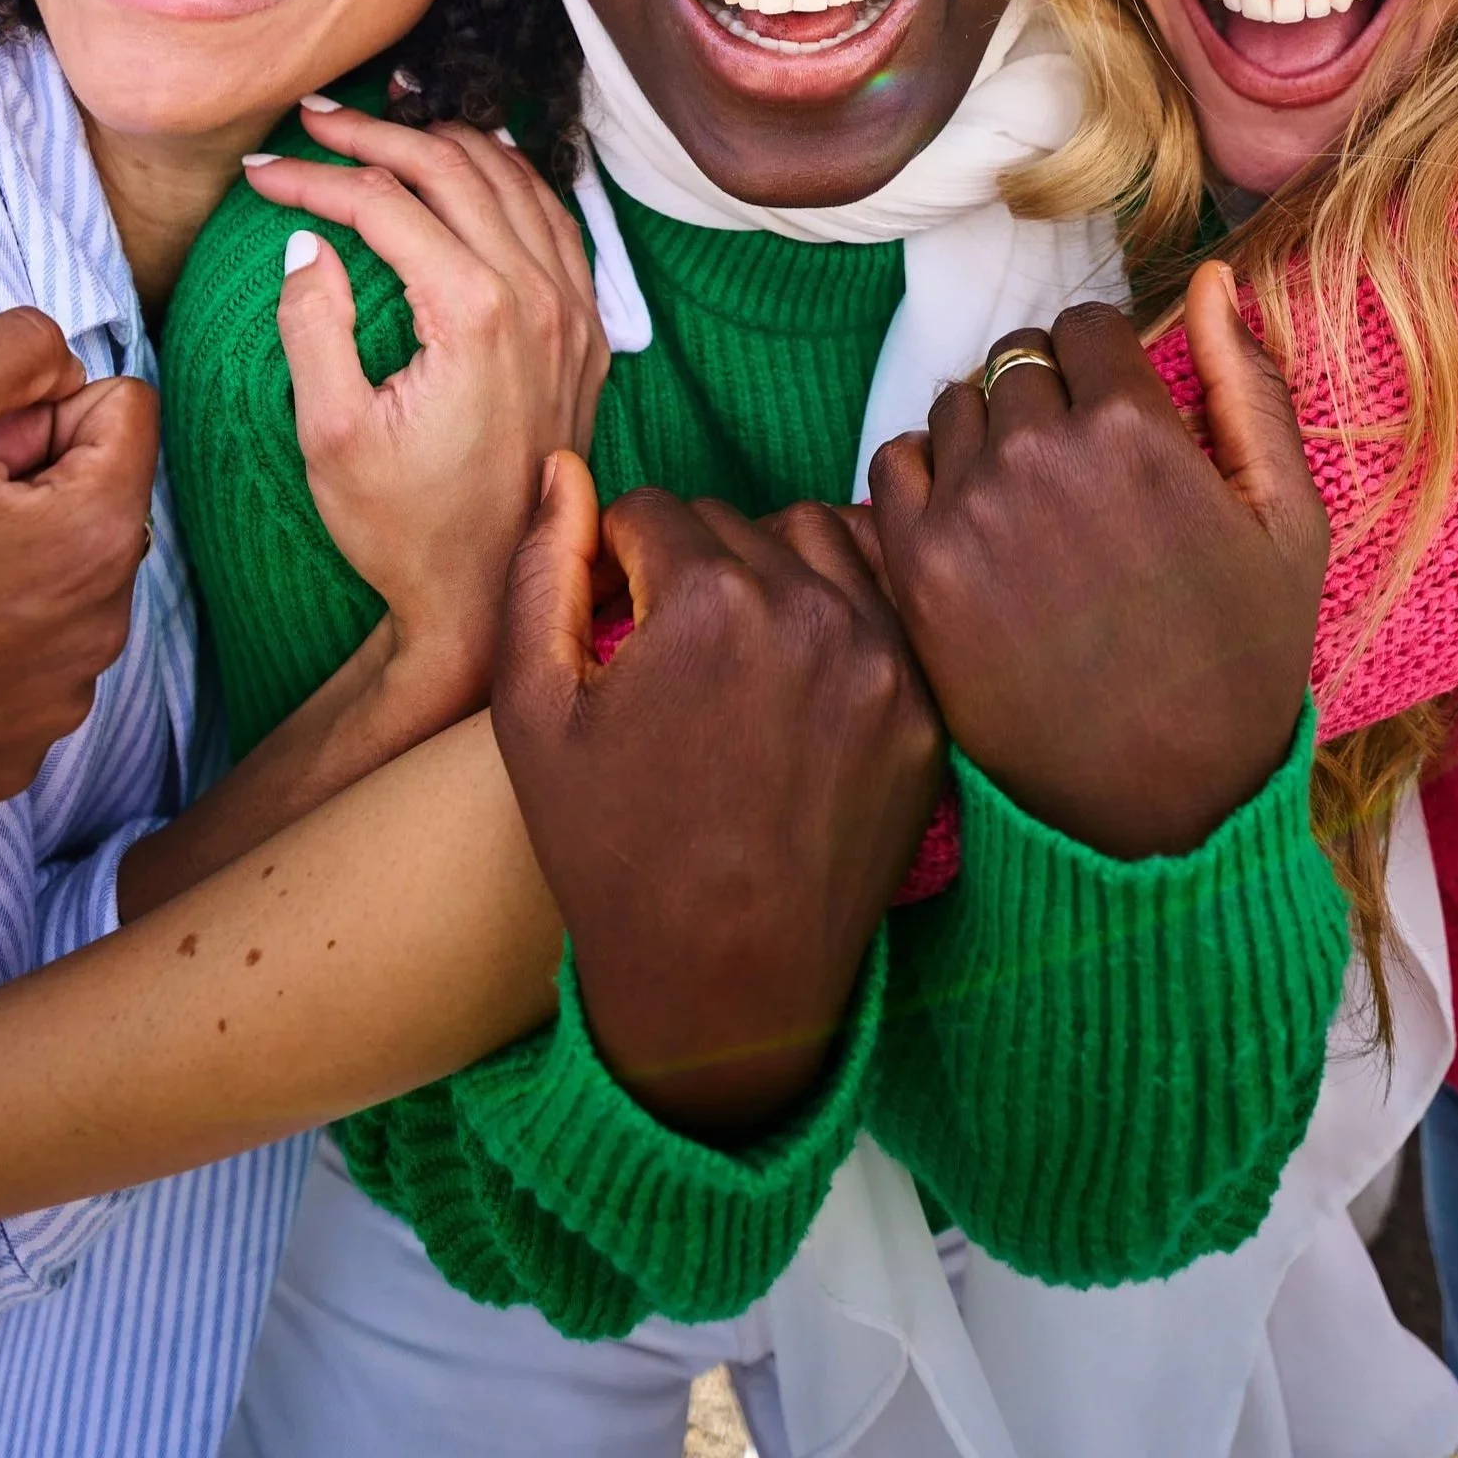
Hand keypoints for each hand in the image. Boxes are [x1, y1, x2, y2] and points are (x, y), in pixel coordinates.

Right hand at [0, 309, 156, 803]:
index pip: (122, 409)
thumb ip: (19, 346)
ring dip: (8, 562)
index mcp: (97, 539)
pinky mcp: (15, 755)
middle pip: (92, 498)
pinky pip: (28, 660)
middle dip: (27, 487)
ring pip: (62, 578)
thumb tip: (65, 374)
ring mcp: (58, 704)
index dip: (37, 413)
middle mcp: (100, 631)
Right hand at [244, 106, 605, 693]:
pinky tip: (476, 165)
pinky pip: (556, 219)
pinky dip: (510, 177)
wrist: (493, 596)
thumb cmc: (404, 527)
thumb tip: (309, 241)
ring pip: (513, 179)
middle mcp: (538, 296)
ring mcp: (573, 310)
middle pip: (452, 167)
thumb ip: (313, 325)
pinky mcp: (586, 330)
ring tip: (380, 129)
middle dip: (374, 133)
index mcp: (475, 314)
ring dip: (444, 142)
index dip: (314, 177)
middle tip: (312, 119)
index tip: (260, 173)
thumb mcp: (332, 436)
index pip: (385, 203)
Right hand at [492, 454, 943, 1137]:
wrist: (724, 987)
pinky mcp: (924, 708)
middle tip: (663, 652)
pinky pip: (879, 607)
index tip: (609, 619)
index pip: (651, 511)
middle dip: (686, 568)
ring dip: (765, 573)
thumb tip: (562, 471)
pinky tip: (795, 673)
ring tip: (730, 654)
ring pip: (811, 543)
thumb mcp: (533, 711)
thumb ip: (539, 569)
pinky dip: (834, 616)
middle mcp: (809, 611)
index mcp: (707, 603)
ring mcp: (881, 660)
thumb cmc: (612, 852)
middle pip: (730, 523)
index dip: (613, 560)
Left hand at [869, 264, 1328, 859]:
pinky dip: (929, 482)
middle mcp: (1036, 453)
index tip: (1120, 424)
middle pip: (1015, 360)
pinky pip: (894, 466)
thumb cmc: (1239, 662)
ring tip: (1031, 506)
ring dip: (986, 434)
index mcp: (1131, 428)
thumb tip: (1211, 278)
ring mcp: (965, 511)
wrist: (1158, 806)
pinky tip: (976, 529)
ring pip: (954, 405)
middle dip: (1048, 398)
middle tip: (1080, 475)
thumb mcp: (1287, 524)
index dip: (1106, 369)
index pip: (1085, 327)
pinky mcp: (913, 568)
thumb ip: (1250, 386)